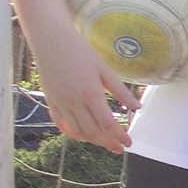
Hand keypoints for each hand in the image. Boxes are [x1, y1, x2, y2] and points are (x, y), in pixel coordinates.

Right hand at [32, 26, 137, 150]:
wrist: (50, 40)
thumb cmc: (80, 51)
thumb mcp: (105, 69)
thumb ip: (121, 91)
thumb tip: (137, 108)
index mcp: (90, 93)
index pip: (107, 123)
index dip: (119, 136)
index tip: (129, 142)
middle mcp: (73, 102)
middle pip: (92, 132)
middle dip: (108, 142)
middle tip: (120, 147)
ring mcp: (60, 103)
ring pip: (77, 131)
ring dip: (92, 140)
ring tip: (105, 142)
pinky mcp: (50, 101)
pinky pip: (61, 124)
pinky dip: (73, 133)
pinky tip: (83, 135)